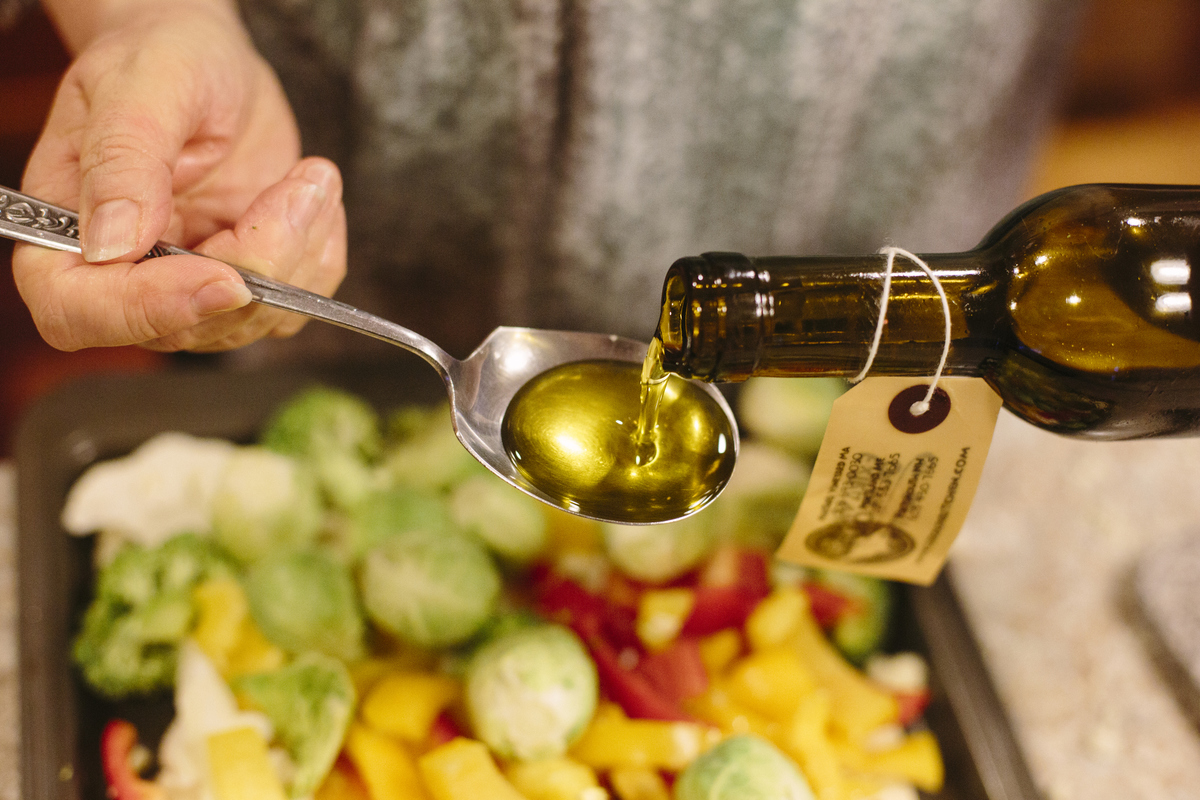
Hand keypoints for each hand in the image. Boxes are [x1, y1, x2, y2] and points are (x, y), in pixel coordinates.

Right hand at [14, 0, 346, 351]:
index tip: (225, 277)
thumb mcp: (139, 86)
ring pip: (250, 319)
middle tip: (303, 186)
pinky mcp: (242, 286)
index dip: (152, 308)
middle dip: (261, 261)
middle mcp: (120, 277)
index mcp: (62, 234)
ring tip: (311, 175)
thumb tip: (112, 245)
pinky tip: (312, 196)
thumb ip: (124, 160)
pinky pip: (292, 306)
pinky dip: (319, 254)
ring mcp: (186, 288)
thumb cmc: (160, 60)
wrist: (212, 65)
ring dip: (301, 251)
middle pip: (187, 322)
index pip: (80, 312)